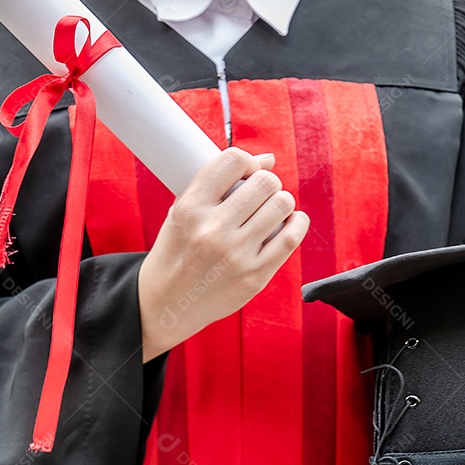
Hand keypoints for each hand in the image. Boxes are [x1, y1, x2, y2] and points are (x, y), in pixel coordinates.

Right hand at [138, 147, 309, 361]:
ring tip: (272, 210)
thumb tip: (268, 160)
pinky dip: (297, 223)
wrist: (166, 305)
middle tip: (260, 195)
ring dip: (281, 202)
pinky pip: (291, 238)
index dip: (247, 161)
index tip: (247, 172)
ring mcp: (235, 254)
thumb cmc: (176, 253)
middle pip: (264, 182)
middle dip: (267, 183)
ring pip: (281, 204)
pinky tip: (291, 221)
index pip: (233, 160)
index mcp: (190, 207)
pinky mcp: (254, 275)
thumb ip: (220, 184)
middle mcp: (213, 229)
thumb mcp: (182, 213)